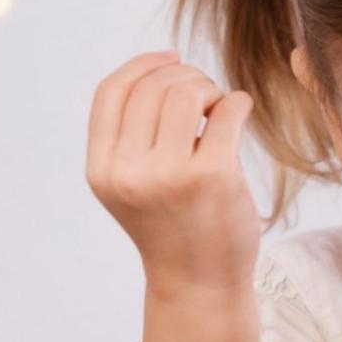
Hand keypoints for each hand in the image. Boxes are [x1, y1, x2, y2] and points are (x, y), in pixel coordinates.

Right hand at [86, 51, 260, 300]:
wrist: (199, 282)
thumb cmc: (171, 223)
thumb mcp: (131, 182)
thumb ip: (132, 133)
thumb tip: (166, 65)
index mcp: (102, 169)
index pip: (112, 91)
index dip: (143, 65)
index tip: (173, 59)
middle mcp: (129, 172)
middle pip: (153, 87)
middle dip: (186, 78)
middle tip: (206, 98)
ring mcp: (171, 175)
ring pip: (187, 92)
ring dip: (209, 89)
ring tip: (219, 109)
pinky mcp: (214, 178)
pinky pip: (228, 110)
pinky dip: (238, 102)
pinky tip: (239, 111)